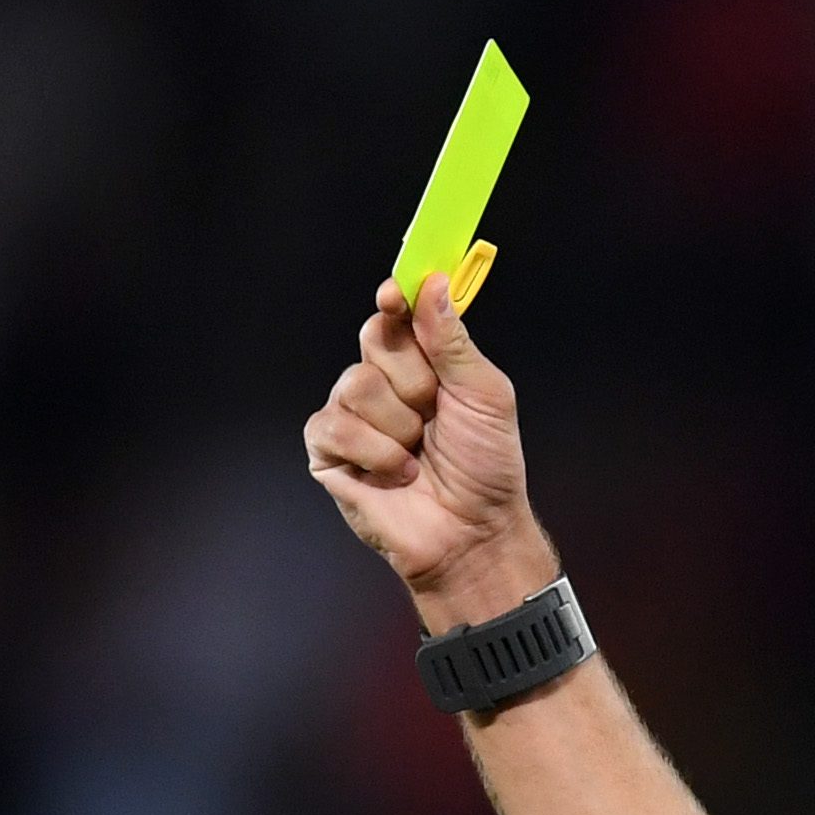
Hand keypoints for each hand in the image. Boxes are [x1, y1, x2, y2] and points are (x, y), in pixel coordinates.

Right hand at [304, 274, 559, 627]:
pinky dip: (376, 452)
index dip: (395, 298)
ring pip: (357, 383)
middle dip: (414, 379)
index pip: (397, 313)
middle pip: (376, 339)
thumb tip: (432, 282)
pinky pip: (338, 425)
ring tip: (417, 453)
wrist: (473, 532)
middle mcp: (383, 382)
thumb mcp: (485, 395)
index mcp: (422, 363)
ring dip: (399, 424)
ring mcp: (352, 414)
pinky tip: (397, 473)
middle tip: (434, 414)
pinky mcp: (329, 450)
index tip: (396, 295)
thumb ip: (453, 341)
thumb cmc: (486, 468)